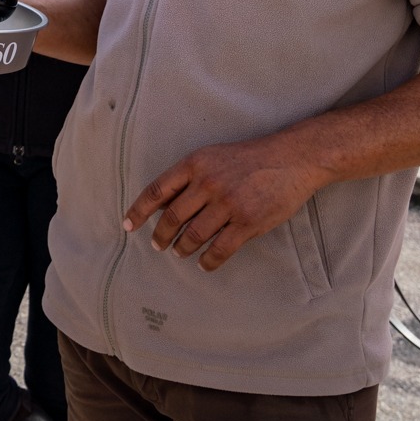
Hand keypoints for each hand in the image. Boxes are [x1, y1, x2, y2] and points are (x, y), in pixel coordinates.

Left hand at [122, 136, 326, 272]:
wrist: (291, 158)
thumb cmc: (249, 157)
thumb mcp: (213, 157)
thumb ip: (189, 178)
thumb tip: (161, 204)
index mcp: (194, 163)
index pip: (157, 190)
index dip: (138, 211)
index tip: (127, 226)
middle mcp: (208, 183)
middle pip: (173, 217)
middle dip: (161, 236)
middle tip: (157, 246)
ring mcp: (228, 203)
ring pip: (194, 236)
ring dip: (183, 248)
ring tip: (180, 253)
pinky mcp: (248, 222)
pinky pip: (220, 249)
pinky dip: (208, 260)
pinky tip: (203, 263)